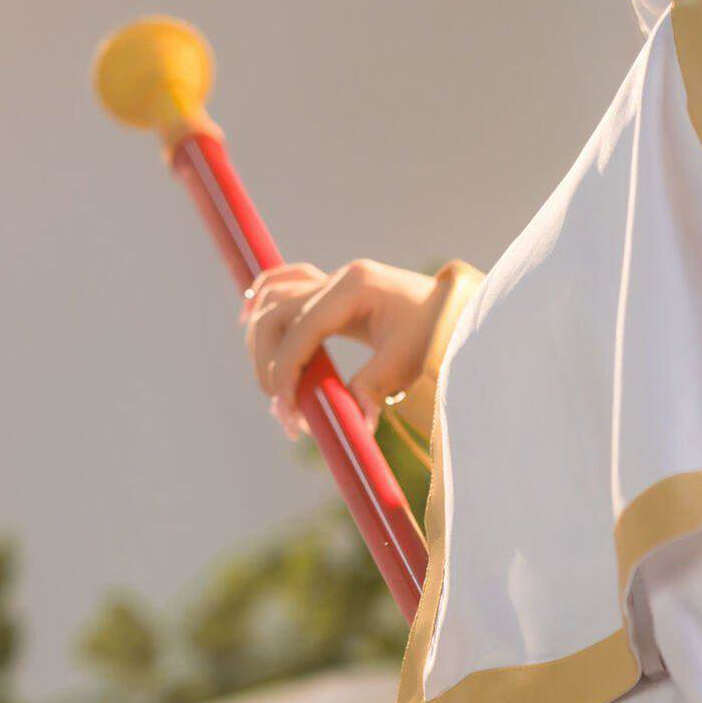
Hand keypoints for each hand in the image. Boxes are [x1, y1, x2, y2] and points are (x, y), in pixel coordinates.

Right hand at [241, 258, 447, 439]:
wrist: (454, 312)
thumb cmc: (436, 334)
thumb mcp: (408, 362)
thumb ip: (374, 388)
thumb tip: (352, 424)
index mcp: (356, 287)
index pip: (303, 328)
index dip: (286, 370)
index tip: (287, 410)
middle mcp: (339, 278)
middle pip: (277, 313)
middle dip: (269, 363)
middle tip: (282, 409)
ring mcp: (332, 279)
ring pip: (273, 299)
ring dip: (261, 341)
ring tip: (271, 386)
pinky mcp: (330, 289)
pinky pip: (283, 286)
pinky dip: (262, 303)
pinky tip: (247, 322)